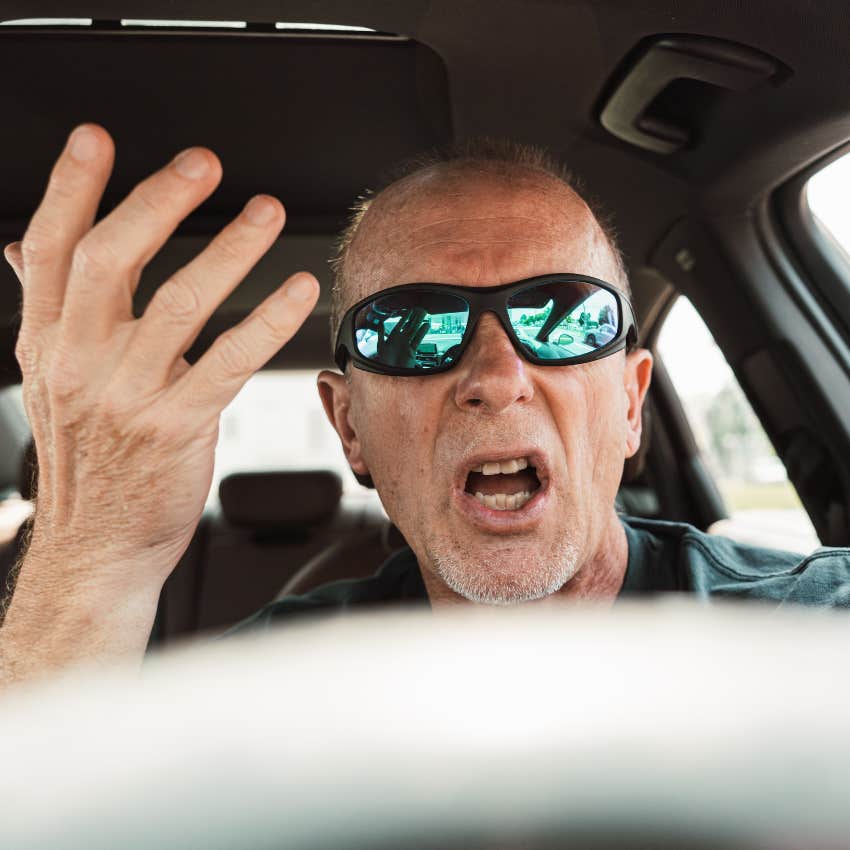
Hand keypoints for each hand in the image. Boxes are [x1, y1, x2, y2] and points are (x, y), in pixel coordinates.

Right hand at [3, 124, 318, 589]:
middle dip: (157, 202)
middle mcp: (81, 362)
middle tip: (203, 164)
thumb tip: (23, 248)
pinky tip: (297, 292)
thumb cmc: (89, 464)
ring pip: (179, 303)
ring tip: (266, 213)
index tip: (96, 140)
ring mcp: (128, 395)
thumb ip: (50, 311)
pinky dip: (267, 321)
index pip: (51, 250)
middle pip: (112, 260)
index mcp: (49, 344)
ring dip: (228, 250)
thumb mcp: (52, 383)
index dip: (72, 190)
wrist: (96, 548)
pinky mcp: (177, 427)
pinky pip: (228, 361)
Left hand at [377, 308, 428, 367]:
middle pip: (409, 326)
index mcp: (392, 338)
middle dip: (414, 318)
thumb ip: (381, 334)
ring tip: (425, 316)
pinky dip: (422, 332)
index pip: (400, 324)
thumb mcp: (380, 346)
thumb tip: (381, 323)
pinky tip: (426, 326)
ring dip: (419, 323)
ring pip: (414, 331)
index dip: (405, 317)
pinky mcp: (412, 351)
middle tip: (420, 310)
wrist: (391, 374)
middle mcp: (400, 340)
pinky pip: (418, 340)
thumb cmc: (384, 362)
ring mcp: (407, 345)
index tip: (410, 311)